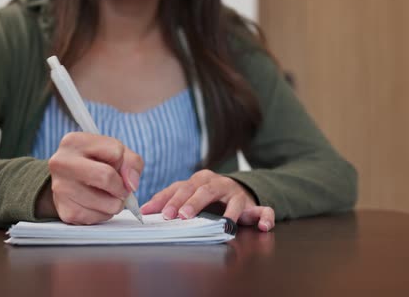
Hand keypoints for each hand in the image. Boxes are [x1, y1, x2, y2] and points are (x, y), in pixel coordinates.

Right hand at [44, 132, 143, 224]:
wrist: (68, 183)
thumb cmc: (94, 164)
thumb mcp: (114, 152)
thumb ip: (131, 162)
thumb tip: (131, 184)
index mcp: (73, 142)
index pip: (116, 152)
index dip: (123, 163)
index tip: (118, 167)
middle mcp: (61, 163)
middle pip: (106, 177)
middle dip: (121, 186)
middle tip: (121, 188)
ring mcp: (61, 189)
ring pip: (108, 203)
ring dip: (115, 203)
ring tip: (106, 195)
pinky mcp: (66, 212)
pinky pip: (100, 218)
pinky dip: (105, 213)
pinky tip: (96, 204)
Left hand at [140, 169, 274, 231]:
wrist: (239, 192)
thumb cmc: (208, 196)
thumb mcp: (188, 195)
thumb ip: (168, 200)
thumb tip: (144, 210)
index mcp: (198, 180)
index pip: (180, 187)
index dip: (166, 199)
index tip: (153, 212)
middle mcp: (216, 183)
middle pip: (201, 190)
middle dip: (188, 203)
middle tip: (176, 215)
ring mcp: (235, 193)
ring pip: (230, 199)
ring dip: (225, 211)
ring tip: (219, 223)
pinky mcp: (252, 204)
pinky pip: (262, 210)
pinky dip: (264, 217)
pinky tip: (263, 226)